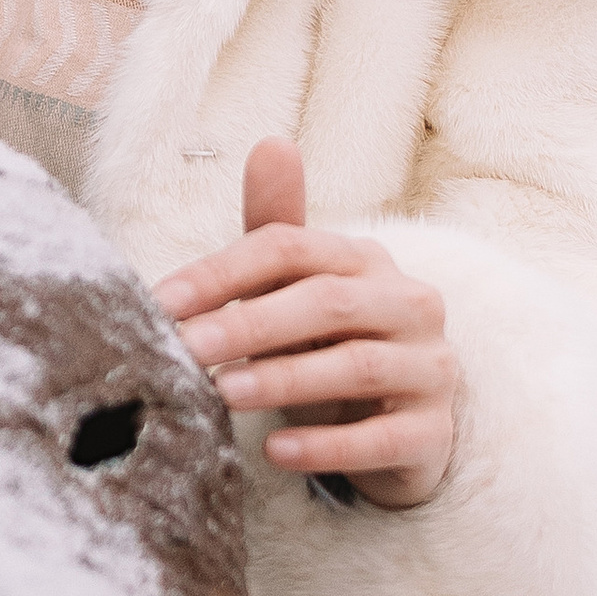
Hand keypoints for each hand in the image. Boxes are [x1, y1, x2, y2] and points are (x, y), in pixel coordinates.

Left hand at [154, 137, 456, 511]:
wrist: (398, 426)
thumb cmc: (332, 345)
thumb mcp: (299, 288)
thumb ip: (276, 226)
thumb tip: (270, 144)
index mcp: (365, 260)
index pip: (292, 248)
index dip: (224, 272)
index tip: (162, 303)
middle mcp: (409, 303)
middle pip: (327, 303)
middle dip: (250, 325)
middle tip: (187, 351)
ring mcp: (430, 369)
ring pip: (358, 366)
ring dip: (285, 380)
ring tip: (225, 396)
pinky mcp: (434, 433)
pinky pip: (383, 437)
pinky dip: (328, 445)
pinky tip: (278, 452)